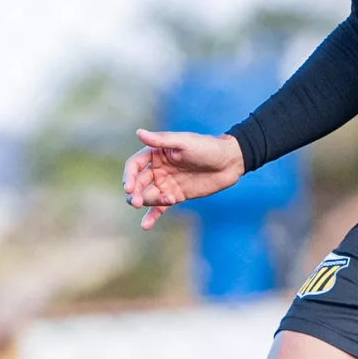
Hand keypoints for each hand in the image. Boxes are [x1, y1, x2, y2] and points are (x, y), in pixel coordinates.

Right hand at [122, 129, 244, 228]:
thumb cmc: (206, 147)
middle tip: (135, 202)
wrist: (228, 162)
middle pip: (138, 183)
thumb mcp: (184, 142)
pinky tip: (145, 225)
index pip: (134, 166)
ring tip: (168, 201)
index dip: (129, 176)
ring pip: (148, 196)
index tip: (129, 188)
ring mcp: (166, 184)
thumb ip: (161, 140)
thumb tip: (139, 133)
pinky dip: (151, 216)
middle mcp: (157, 169)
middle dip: (134, 193)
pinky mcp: (175, 196)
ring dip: (148, 203)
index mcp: (156, 154)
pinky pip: (159, 208)